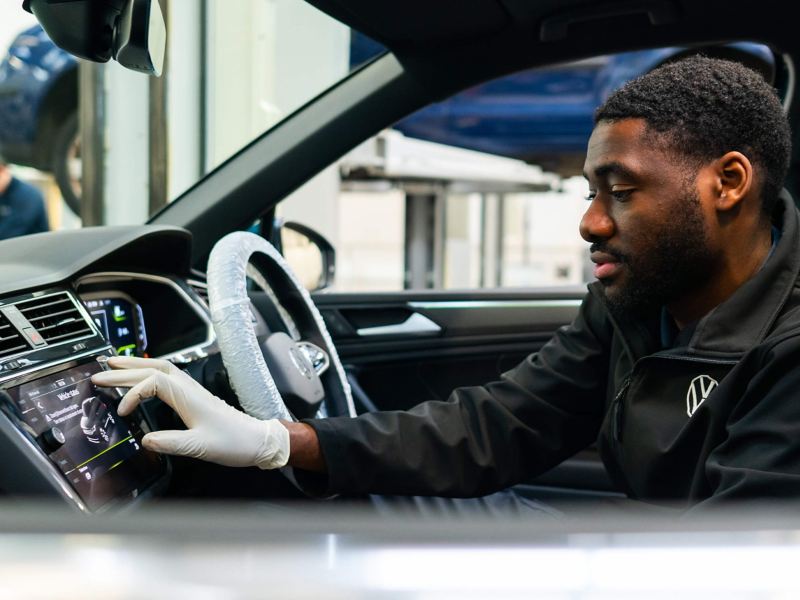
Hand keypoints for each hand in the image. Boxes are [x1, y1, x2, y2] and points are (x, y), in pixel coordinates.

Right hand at [91, 356, 289, 469]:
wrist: (257, 441)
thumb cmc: (234, 442)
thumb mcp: (201, 447)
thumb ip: (172, 443)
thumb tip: (145, 440)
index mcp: (189, 397)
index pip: (153, 382)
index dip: (132, 393)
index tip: (122, 413)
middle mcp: (190, 389)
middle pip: (153, 369)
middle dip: (124, 369)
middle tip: (99, 372)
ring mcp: (192, 390)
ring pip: (161, 368)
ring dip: (136, 365)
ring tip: (114, 364)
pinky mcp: (194, 396)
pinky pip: (168, 376)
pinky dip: (149, 372)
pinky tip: (141, 376)